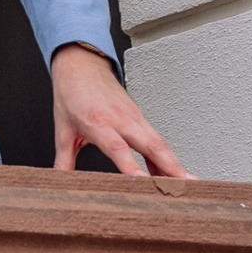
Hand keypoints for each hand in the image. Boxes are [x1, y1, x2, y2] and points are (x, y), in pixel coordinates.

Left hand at [52, 44, 187, 179]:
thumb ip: (64, 161)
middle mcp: (120, 119)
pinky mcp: (140, 117)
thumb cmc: (72, 95)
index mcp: (97, 122)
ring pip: (159, 142)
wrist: (81, 65)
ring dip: (176, 163)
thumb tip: (59, 184)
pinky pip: (157, 139)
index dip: (130, 166)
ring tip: (192, 184)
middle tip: (185, 187)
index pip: (117, 147)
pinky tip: (176, 174)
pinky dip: (168, 157)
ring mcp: (134, 117)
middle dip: (170, 167)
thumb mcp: (63, 131)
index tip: (142, 182)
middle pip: (150, 144)